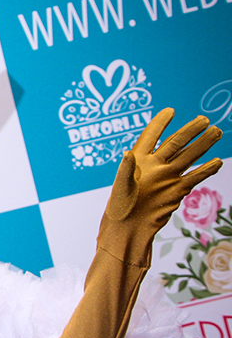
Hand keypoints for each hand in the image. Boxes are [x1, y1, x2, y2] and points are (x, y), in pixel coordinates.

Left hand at [99, 108, 222, 265]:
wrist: (130, 227)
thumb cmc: (120, 206)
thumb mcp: (121, 187)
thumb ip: (126, 169)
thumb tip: (127, 153)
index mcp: (139, 159)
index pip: (151, 136)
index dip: (160, 123)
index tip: (171, 110)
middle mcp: (156, 165)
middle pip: (176, 143)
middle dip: (189, 131)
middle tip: (204, 119)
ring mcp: (168, 176)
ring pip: (188, 157)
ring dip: (202, 145)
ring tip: (216, 132)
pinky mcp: (177, 190)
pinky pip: (195, 177)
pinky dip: (206, 170)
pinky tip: (218, 162)